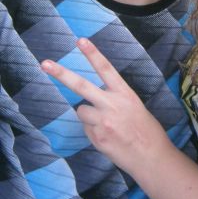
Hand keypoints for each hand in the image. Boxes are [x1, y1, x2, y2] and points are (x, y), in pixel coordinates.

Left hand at [41, 38, 167, 173]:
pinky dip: (94, 131)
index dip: (93, 54)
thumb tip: (94, 103)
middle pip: (81, 85)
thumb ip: (115, 100)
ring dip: (89, 116)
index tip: (81, 41)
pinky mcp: (97, 138)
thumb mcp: (136, 107)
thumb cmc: (147, 131)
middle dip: (61, 74)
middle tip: (45, 64)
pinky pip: (87, 128)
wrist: (152, 157)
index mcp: (125, 94)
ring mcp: (103, 122)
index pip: (106, 69)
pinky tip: (109, 137)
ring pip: (82, 111)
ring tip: (108, 125)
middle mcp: (112, 105)